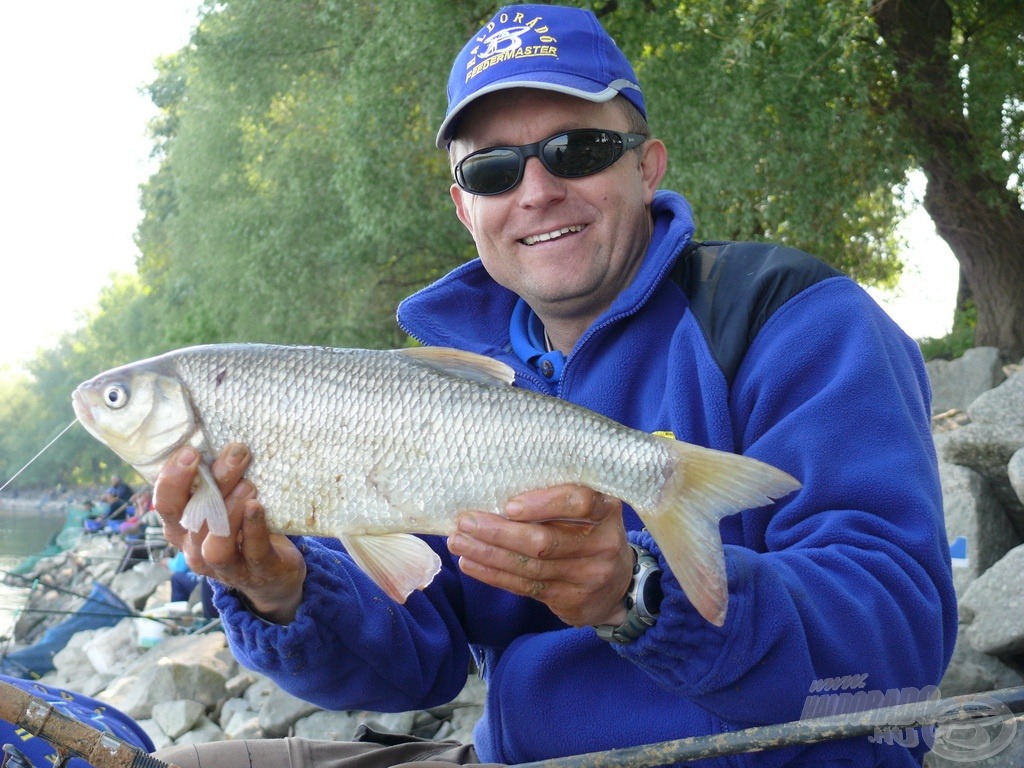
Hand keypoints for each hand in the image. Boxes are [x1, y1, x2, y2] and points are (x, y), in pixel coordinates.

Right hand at [152, 443, 306, 623]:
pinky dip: (253, 527)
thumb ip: (216, 480)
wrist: (272, 574)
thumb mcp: (223, 502)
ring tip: (248, 484)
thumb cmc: (242, 527)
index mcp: (182, 529)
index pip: (166, 506)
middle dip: (212, 482)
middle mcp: (196, 550)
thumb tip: (221, 438)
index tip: (190, 450)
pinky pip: (252, 551)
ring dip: (230, 510)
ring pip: (217, 544)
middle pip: (194, 519)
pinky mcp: (257, 571)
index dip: (173, 479)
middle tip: (235, 452)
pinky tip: (257, 506)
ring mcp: (225, 566)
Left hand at [447, 485, 632, 626]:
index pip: (579, 502)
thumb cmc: (591, 533)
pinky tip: (471, 563)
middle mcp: (601, 544)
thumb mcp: (590, 509)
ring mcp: (587, 576)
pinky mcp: (570, 600)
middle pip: (545, 541)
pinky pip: (525, 587)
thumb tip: (498, 487)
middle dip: (499, 532)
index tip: (508, 505)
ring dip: (488, 554)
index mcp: (606, 510)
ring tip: (458, 541)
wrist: (618, 586)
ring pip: (529, 567)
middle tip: (465, 521)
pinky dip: (493, 574)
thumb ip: (559, 497)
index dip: (543, 503)